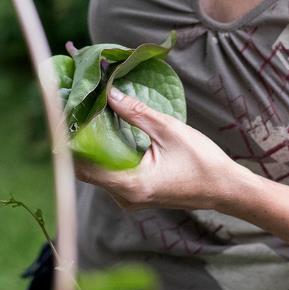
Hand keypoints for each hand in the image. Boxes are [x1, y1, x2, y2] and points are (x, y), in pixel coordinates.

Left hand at [74, 87, 250, 211]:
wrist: (225, 188)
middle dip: (76, 140)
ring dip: (88, 145)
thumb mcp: (168, 129)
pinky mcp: (135, 193)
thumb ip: (135, 112)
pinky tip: (101, 129)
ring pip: (96, 171)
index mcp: (132, 185)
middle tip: (70, 108)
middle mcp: (125, 196)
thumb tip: (108, 92)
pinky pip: (110, 172)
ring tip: (82, 114)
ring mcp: (130, 197)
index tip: (63, 115)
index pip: (85, 165)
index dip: (70, 141)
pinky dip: (102, 152)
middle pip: (86, 169)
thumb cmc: (202, 161)